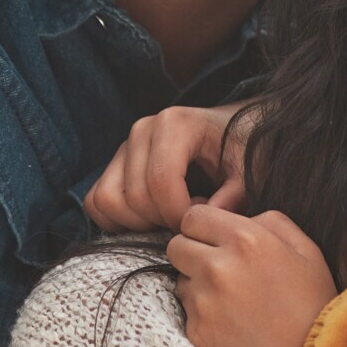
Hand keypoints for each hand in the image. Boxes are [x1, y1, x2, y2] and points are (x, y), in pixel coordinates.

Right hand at [83, 104, 253, 232]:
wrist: (235, 131)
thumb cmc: (244, 150)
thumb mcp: (249, 172)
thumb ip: (233, 197)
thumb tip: (203, 219)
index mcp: (175, 123)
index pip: (160, 181)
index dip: (178, 215)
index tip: (202, 222)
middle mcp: (143, 129)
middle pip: (134, 197)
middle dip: (163, 221)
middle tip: (193, 219)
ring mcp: (125, 146)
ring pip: (108, 201)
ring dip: (139, 223)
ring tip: (174, 215)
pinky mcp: (115, 164)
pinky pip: (96, 201)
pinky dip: (118, 220)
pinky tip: (154, 217)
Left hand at [170, 205, 334, 346]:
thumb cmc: (314, 303)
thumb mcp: (305, 249)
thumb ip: (270, 221)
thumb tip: (242, 217)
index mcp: (245, 240)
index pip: (192, 216)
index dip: (203, 227)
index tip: (214, 240)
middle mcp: (218, 268)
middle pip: (177, 246)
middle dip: (193, 253)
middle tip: (219, 270)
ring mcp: (204, 303)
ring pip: (180, 282)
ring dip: (197, 287)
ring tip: (233, 304)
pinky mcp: (197, 334)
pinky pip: (188, 316)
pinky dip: (204, 319)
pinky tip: (232, 327)